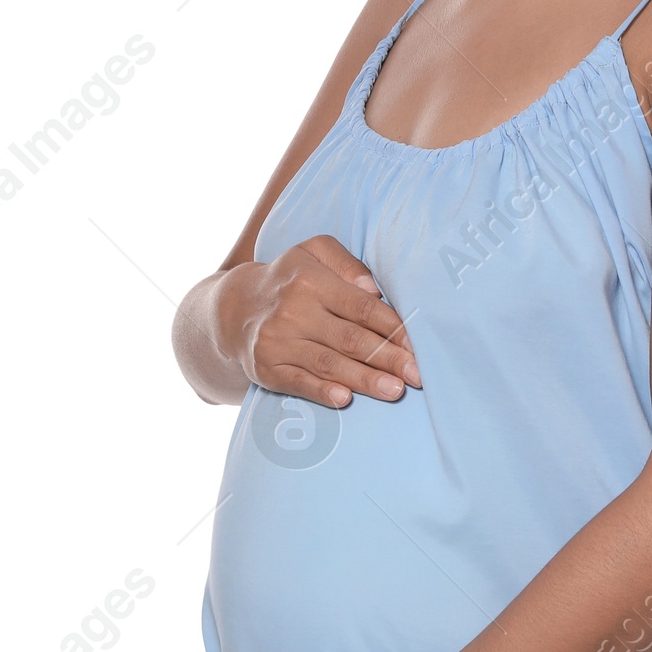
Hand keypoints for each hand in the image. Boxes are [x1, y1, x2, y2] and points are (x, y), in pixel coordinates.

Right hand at [220, 235, 419, 407]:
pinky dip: (322, 392)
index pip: (361, 307)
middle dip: (387, 358)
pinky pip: (298, 383)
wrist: (234, 308)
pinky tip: (346, 399)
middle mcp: (293, 311)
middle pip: (350, 339)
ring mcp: (277, 342)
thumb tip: (374, 289)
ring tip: (395, 391)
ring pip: (329, 364)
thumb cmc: (291, 278)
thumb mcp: (314, 252)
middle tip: (418, 375)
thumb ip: (347, 263)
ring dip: (364, 380)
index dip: (393, 328)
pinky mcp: (266, 369)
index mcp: (311, 281)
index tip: (418, 346)